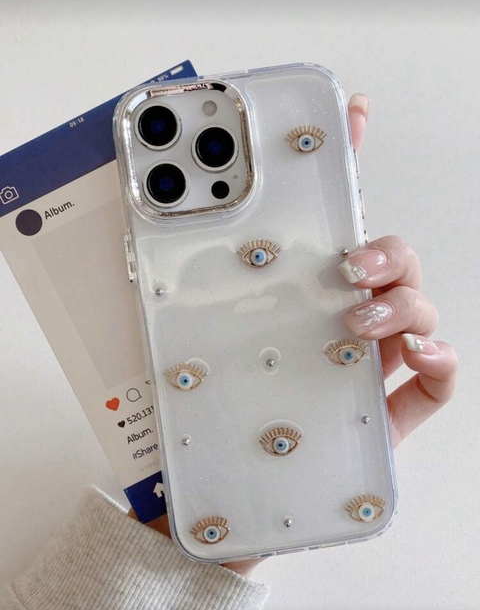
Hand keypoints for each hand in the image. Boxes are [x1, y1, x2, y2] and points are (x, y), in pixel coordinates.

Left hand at [129, 94, 457, 576]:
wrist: (224, 493)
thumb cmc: (211, 416)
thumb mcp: (181, 345)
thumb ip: (171, 294)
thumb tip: (140, 232)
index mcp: (291, 296)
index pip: (324, 223)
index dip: (346, 166)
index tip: (352, 116)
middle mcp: (335, 320)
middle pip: (385, 261)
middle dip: (384, 247)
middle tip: (352, 259)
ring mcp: (368, 363)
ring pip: (415, 308)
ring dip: (405, 300)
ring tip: (364, 318)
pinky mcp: (390, 409)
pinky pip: (438, 377)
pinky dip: (441, 357)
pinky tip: (418, 355)